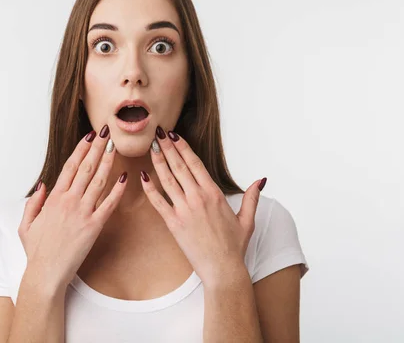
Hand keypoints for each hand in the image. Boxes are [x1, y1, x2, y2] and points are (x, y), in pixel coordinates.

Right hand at [19, 126, 126, 290]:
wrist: (45, 273)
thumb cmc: (36, 251)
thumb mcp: (26, 224)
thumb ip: (34, 202)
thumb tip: (43, 185)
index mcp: (53, 199)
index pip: (70, 167)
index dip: (81, 150)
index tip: (89, 137)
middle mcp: (69, 201)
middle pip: (86, 168)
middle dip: (97, 148)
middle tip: (106, 132)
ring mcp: (82, 213)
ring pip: (98, 181)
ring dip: (107, 162)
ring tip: (115, 146)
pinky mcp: (94, 227)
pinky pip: (108, 205)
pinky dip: (117, 191)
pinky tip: (125, 178)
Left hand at [141, 127, 265, 287]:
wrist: (223, 269)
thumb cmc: (234, 246)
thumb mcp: (247, 220)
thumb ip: (252, 197)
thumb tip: (261, 180)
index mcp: (214, 194)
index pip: (195, 164)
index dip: (183, 147)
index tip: (174, 135)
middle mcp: (198, 198)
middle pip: (179, 166)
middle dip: (167, 148)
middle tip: (157, 133)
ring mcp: (184, 210)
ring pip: (167, 180)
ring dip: (158, 162)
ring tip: (150, 147)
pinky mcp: (173, 224)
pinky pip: (158, 202)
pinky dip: (149, 188)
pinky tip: (142, 176)